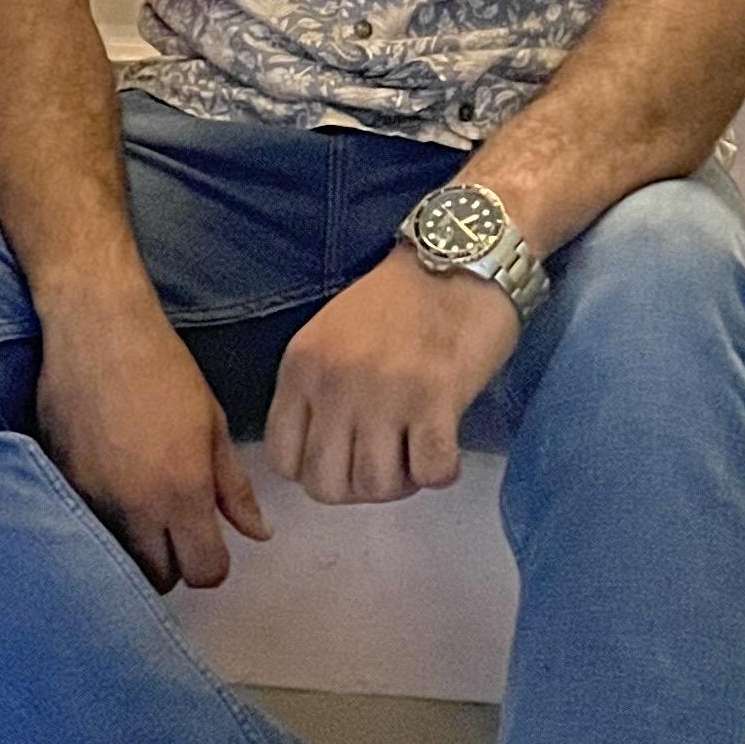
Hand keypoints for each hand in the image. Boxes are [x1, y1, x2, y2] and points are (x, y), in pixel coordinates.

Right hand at [35, 295, 270, 592]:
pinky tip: (109, 489)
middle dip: (173, 564)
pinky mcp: (60, 484)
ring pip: (118, 561)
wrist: (96, 328)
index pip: (204, 572)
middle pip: (158, 579)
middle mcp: (135, 506)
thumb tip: (258, 533)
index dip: (212, 564)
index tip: (209, 543)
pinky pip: (84, 528)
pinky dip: (99, 524)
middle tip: (175, 530)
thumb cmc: (160, 366)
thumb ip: (234, 488)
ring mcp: (92, 499)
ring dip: (134, 549)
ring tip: (142, 512)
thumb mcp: (212, 424)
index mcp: (183, 491)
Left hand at [266, 248, 517, 504]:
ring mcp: (385, 393)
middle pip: (327, 486)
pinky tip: (448, 448)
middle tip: (387, 462)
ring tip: (418, 452)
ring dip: (402, 482)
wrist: (461, 256)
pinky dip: (441, 472)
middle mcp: (335, 384)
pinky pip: (430, 473)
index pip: (283, 461)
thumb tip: (325, 459)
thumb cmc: (399, 299)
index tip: (345, 459)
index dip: (316, 472)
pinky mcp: (437, 399)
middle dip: (358, 488)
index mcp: (301, 367)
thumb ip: (318, 391)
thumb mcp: (331, 334)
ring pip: (377, 487)